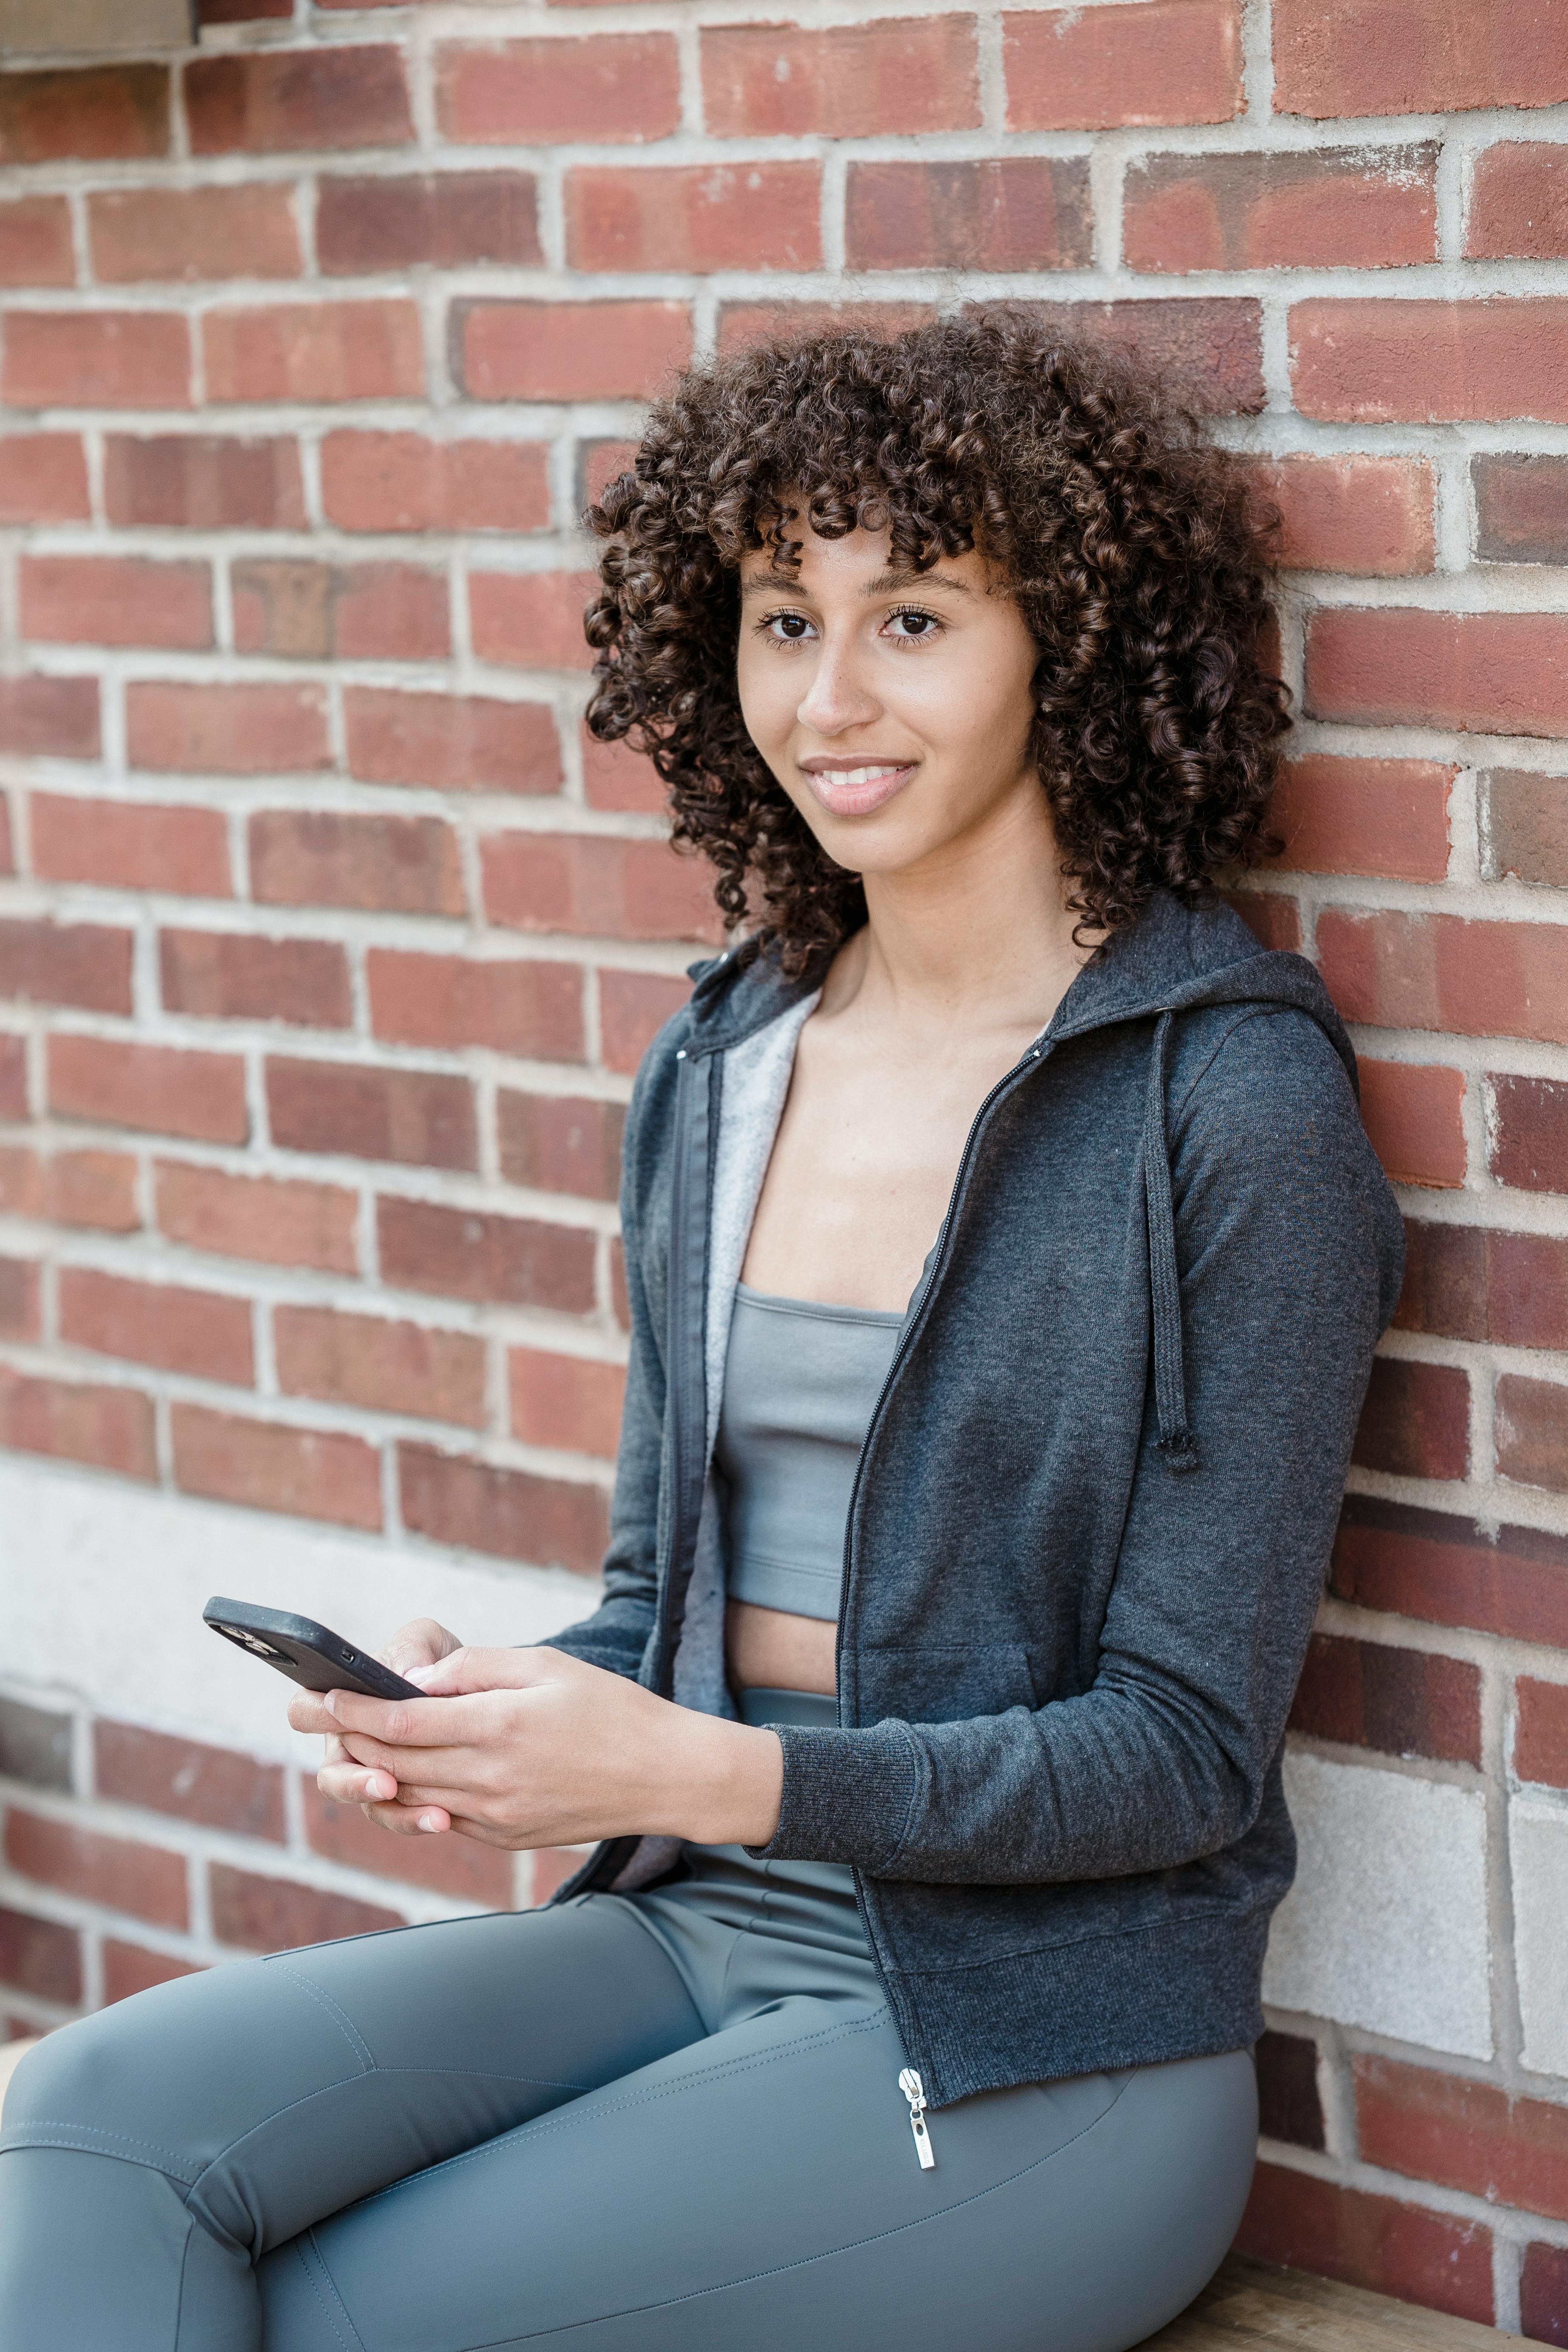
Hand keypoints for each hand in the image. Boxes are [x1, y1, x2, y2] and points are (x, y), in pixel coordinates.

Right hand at [288, 1617, 460, 1833]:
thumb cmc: (434, 1664)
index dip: (314, 1713)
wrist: (473, 1694)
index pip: (306, 1709)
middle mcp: (349, 1748)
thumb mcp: (427, 1642)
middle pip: (331, 1775)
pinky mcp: (402, 1801)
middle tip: (386, 1783)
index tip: (339, 1713)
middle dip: (354, 1782)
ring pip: (366, 1805)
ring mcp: (372, 1778)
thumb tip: (409, 1675)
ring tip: (429, 1813)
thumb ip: (414, 1647)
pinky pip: (398, 1818)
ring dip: (394, 1811)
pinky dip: (418, 1820)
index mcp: (341, 1704)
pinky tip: (444, 1818)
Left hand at [303, 1645, 783, 1851]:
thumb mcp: (548, 1666)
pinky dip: (410, 1800)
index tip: (319, 1694)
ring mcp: (497, 1816)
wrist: (664, 1775)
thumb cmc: (610, 1709)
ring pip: (410, 1797)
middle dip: (343, 1737)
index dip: (352, 1709)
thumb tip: (416, 1681)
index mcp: (500, 1726)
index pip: (402, 1723)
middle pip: (394, 1762)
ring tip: (339, 1748)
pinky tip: (394, 1780)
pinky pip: (442, 1820)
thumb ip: (478, 1669)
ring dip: (367, 1773)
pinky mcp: (506, 1837)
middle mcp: (491, 1778)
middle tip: (304, 1716)